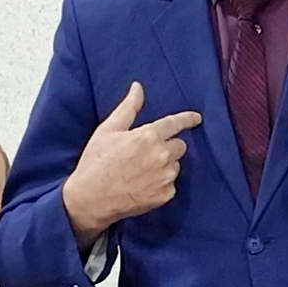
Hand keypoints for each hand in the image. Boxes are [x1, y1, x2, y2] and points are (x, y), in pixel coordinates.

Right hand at [61, 82, 201, 244]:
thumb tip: (138, 87)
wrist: (90, 199)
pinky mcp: (166, 194)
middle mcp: (161, 156)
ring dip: (164, 165)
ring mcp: (165, 177)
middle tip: (146, 153)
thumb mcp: (108, 130)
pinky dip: (161, 184)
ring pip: (175, 165)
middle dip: (168, 146)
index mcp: (148, 136)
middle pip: (180, 145)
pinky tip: (142, 185)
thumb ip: (128, 108)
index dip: (187, 119)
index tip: (197, 118)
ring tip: (140, 171)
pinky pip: (171, 184)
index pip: (175, 123)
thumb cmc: (96, 161)